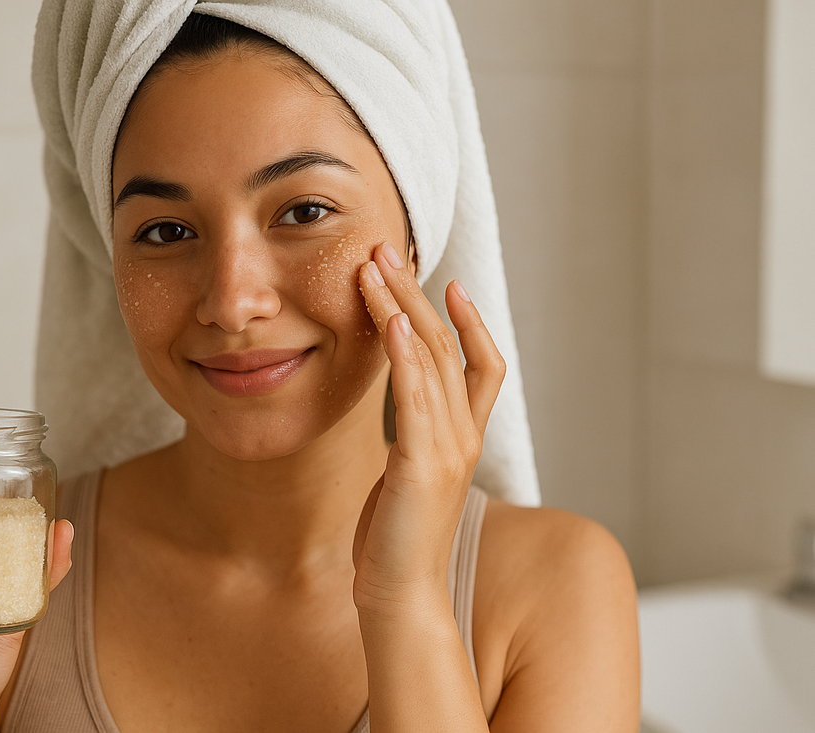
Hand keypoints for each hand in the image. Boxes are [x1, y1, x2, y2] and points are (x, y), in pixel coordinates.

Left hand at [352, 242, 504, 614]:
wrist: (399, 594)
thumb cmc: (397, 538)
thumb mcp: (409, 475)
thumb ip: (414, 437)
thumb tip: (398, 408)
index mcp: (463, 438)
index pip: (483, 365)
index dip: (471, 321)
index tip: (447, 282)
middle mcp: (464, 436)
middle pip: (452, 346)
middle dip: (420, 294)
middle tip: (389, 250)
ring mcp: (448, 450)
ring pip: (434, 361)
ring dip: (404, 309)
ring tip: (376, 268)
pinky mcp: (421, 467)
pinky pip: (417, 398)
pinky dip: (407, 356)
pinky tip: (392, 325)